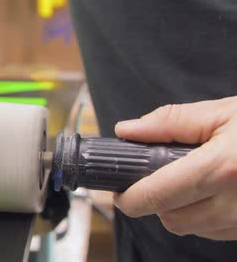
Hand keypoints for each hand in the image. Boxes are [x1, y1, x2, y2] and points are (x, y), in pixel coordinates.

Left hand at [114, 97, 236, 239]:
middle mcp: (235, 203)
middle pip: (169, 218)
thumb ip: (170, 122)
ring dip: (179, 208)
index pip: (156, 196)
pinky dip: (203, 215)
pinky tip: (212, 190)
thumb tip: (127, 131)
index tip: (119, 188)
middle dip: (153, 200)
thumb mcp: (223, 113)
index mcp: (221, 169)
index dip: (129, 196)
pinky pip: (215, 231)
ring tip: (190, 178)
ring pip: (190, 228)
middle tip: (155, 176)